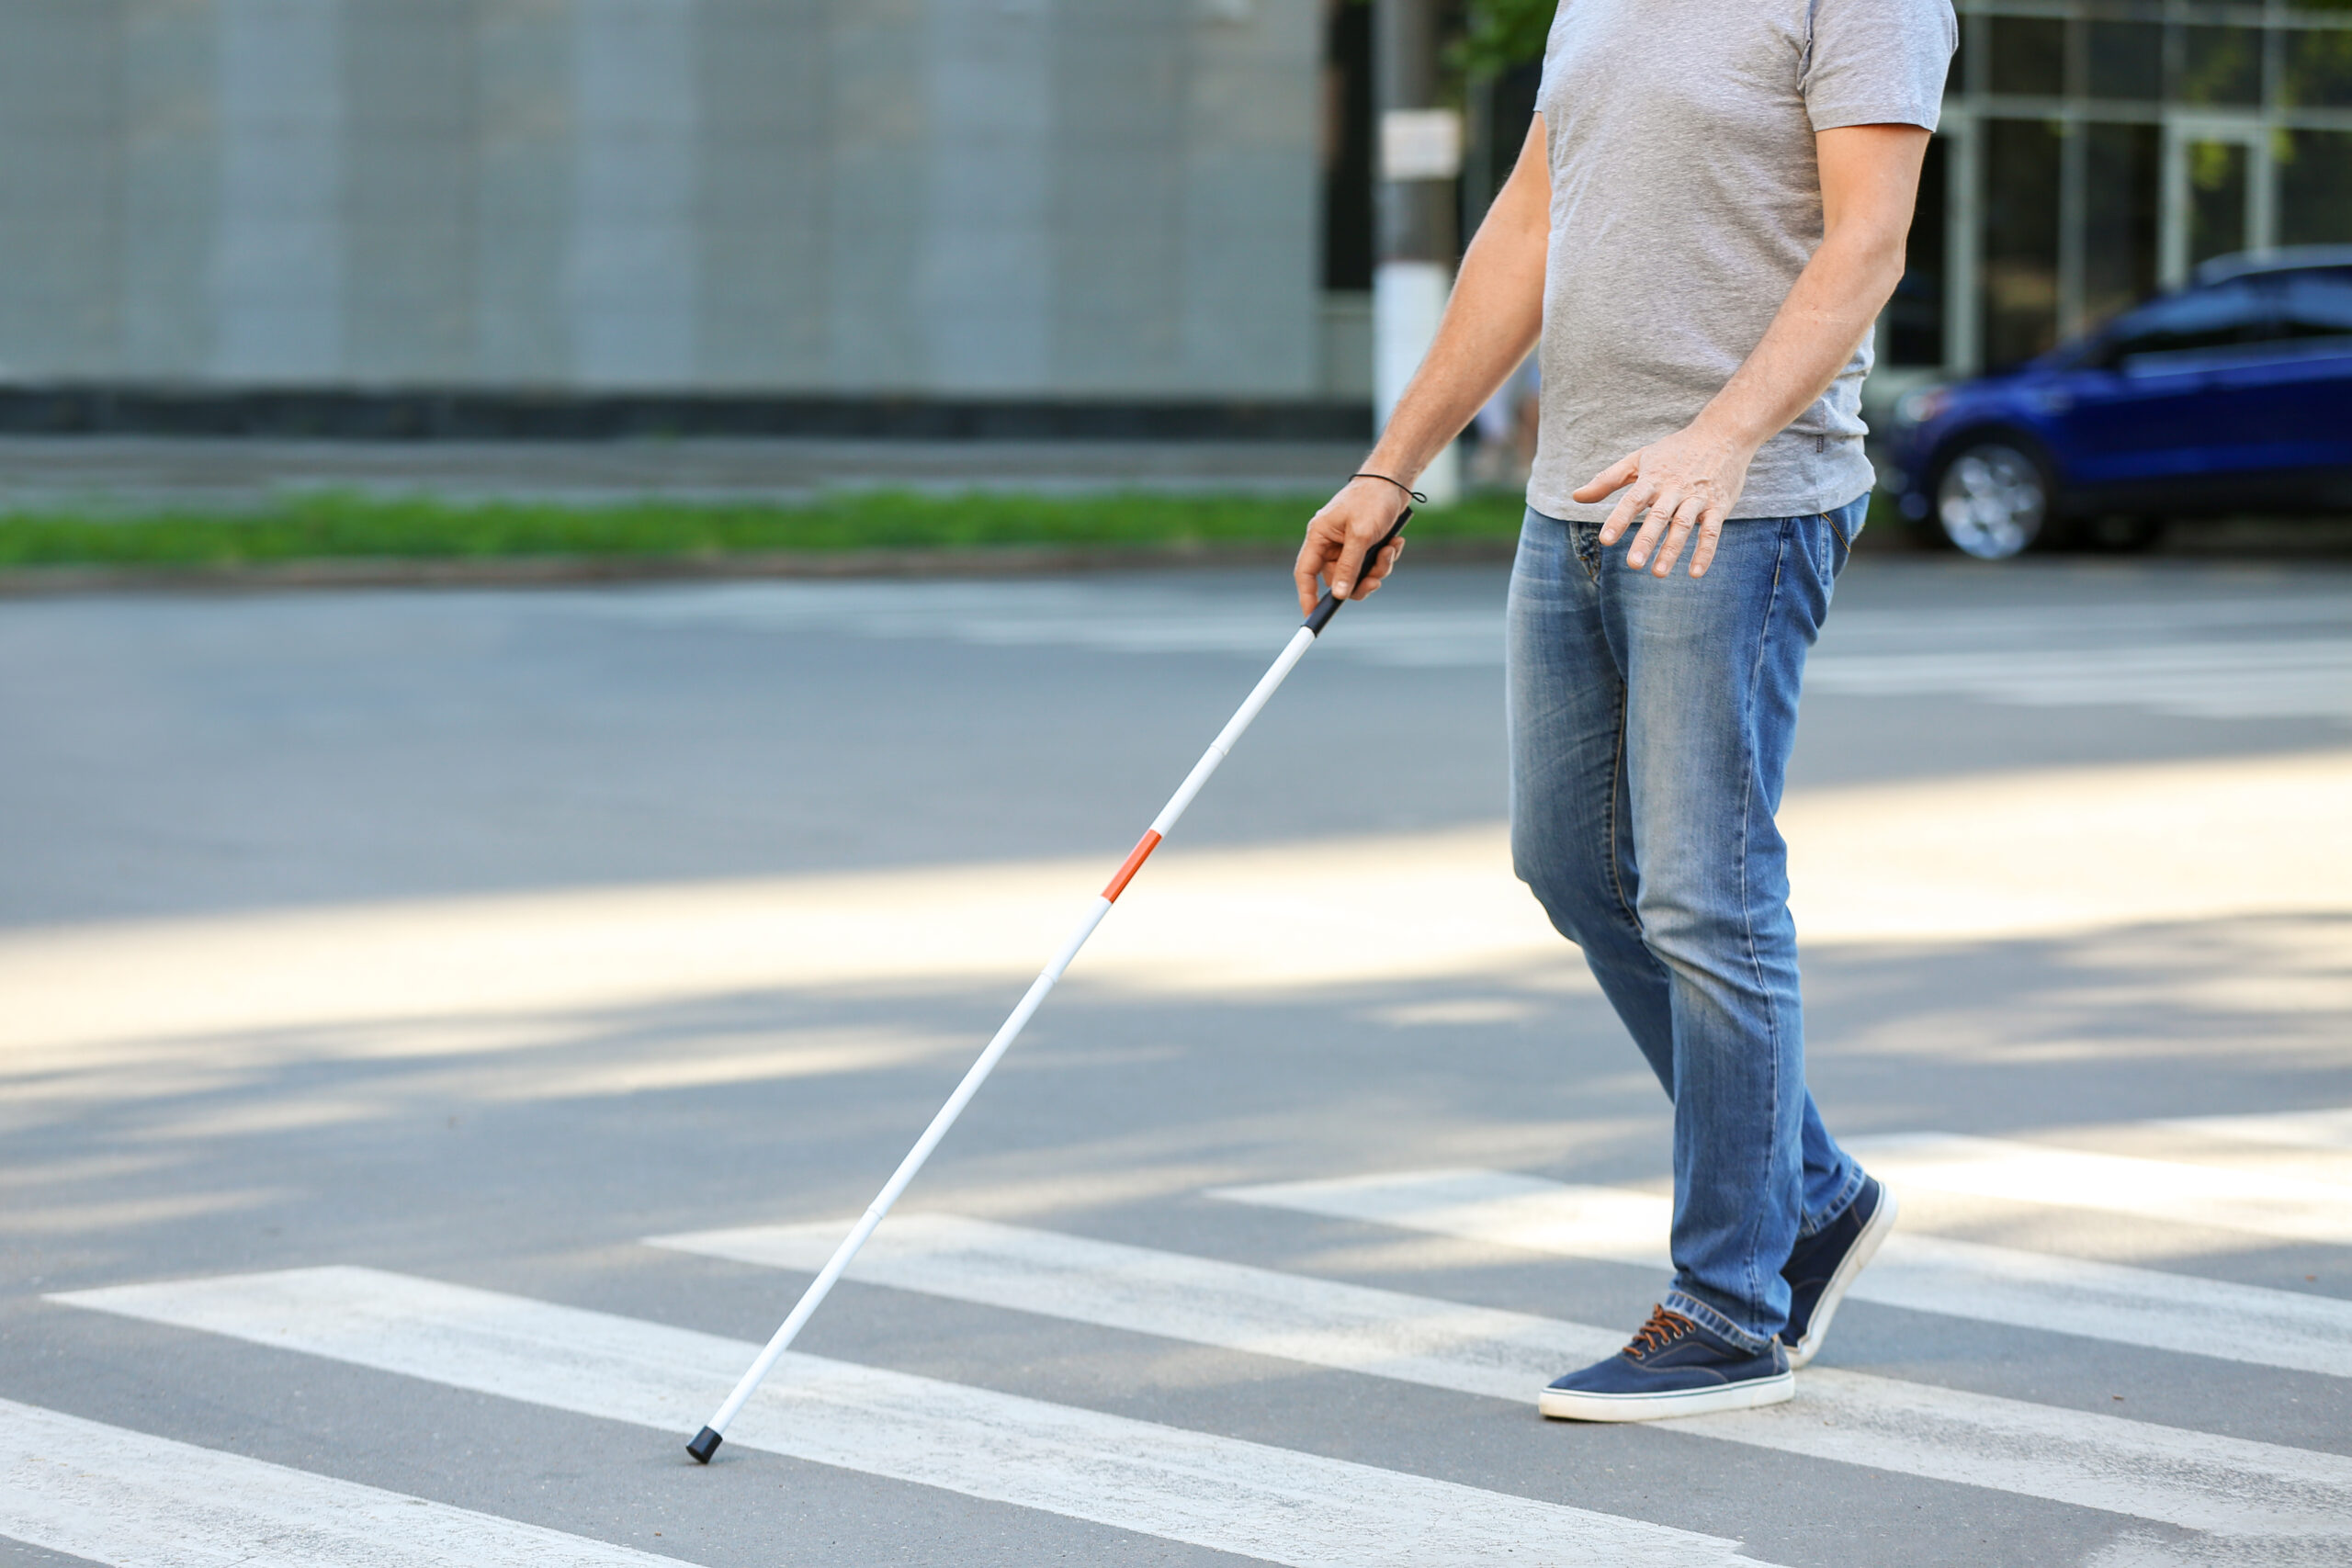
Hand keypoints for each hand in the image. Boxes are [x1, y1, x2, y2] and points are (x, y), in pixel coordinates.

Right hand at [1293, 477, 1411, 614]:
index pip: (1305, 572)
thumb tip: (1339, 594)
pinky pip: (1371, 565)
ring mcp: (1348, 544)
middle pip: (1337, 579)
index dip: (1307, 595)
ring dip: (1377, 569)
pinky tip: (1394, 542)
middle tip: (1376, 580)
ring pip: (1358, 575)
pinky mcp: (1364, 544)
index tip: (1312, 615)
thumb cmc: (1373, 499)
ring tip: (1390, 550)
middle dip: (1360, 581)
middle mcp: (1330, 542)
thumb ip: (1349, 566)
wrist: (1394, 480)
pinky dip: (1385, 558)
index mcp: (1319, 536)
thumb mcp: (1361, 535)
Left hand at [1572, 420, 1757, 578]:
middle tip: (1633, 564)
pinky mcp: (1718, 506)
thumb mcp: (1638, 459)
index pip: (1633, 500)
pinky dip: (1705, 552)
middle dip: (1646, 540)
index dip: (1619, 519)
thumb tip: (1576, 497)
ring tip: (1658, 573)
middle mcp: (1675, 488)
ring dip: (1672, 550)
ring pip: (1684, 526)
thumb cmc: (1674, 451)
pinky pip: (1712, 531)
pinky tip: (1695, 573)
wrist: (1722, 434)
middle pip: (1659, 516)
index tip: (1606, 540)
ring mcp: (1698, 498)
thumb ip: (1607, 480)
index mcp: (1653, 478)